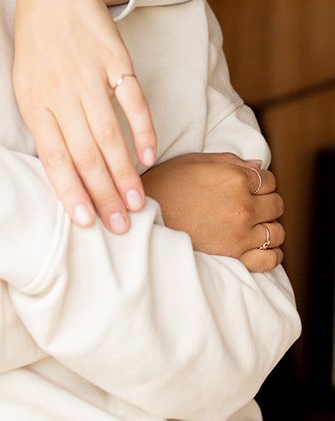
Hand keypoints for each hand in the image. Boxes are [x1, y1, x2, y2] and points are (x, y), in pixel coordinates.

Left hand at [13, 0, 155, 233]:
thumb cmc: (38, 46)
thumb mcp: (26, 84)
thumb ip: (43, 124)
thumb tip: (61, 173)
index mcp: (34, 101)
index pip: (53, 157)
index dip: (69, 191)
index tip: (85, 223)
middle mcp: (60, 91)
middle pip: (83, 153)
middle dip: (102, 194)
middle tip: (120, 227)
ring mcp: (88, 74)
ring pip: (108, 133)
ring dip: (124, 172)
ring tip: (137, 203)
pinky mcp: (114, 58)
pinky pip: (131, 100)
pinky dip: (142, 128)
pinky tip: (148, 154)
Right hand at [143, 152, 284, 271]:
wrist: (143, 217)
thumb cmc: (166, 185)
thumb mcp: (194, 162)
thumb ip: (230, 161)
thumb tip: (258, 166)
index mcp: (234, 178)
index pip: (269, 180)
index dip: (260, 182)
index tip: (250, 186)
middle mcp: (242, 206)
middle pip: (276, 204)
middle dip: (266, 201)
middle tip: (251, 203)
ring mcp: (240, 234)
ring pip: (277, 232)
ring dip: (269, 226)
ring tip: (253, 225)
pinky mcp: (235, 257)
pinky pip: (270, 259)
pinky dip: (271, 253)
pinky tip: (261, 246)